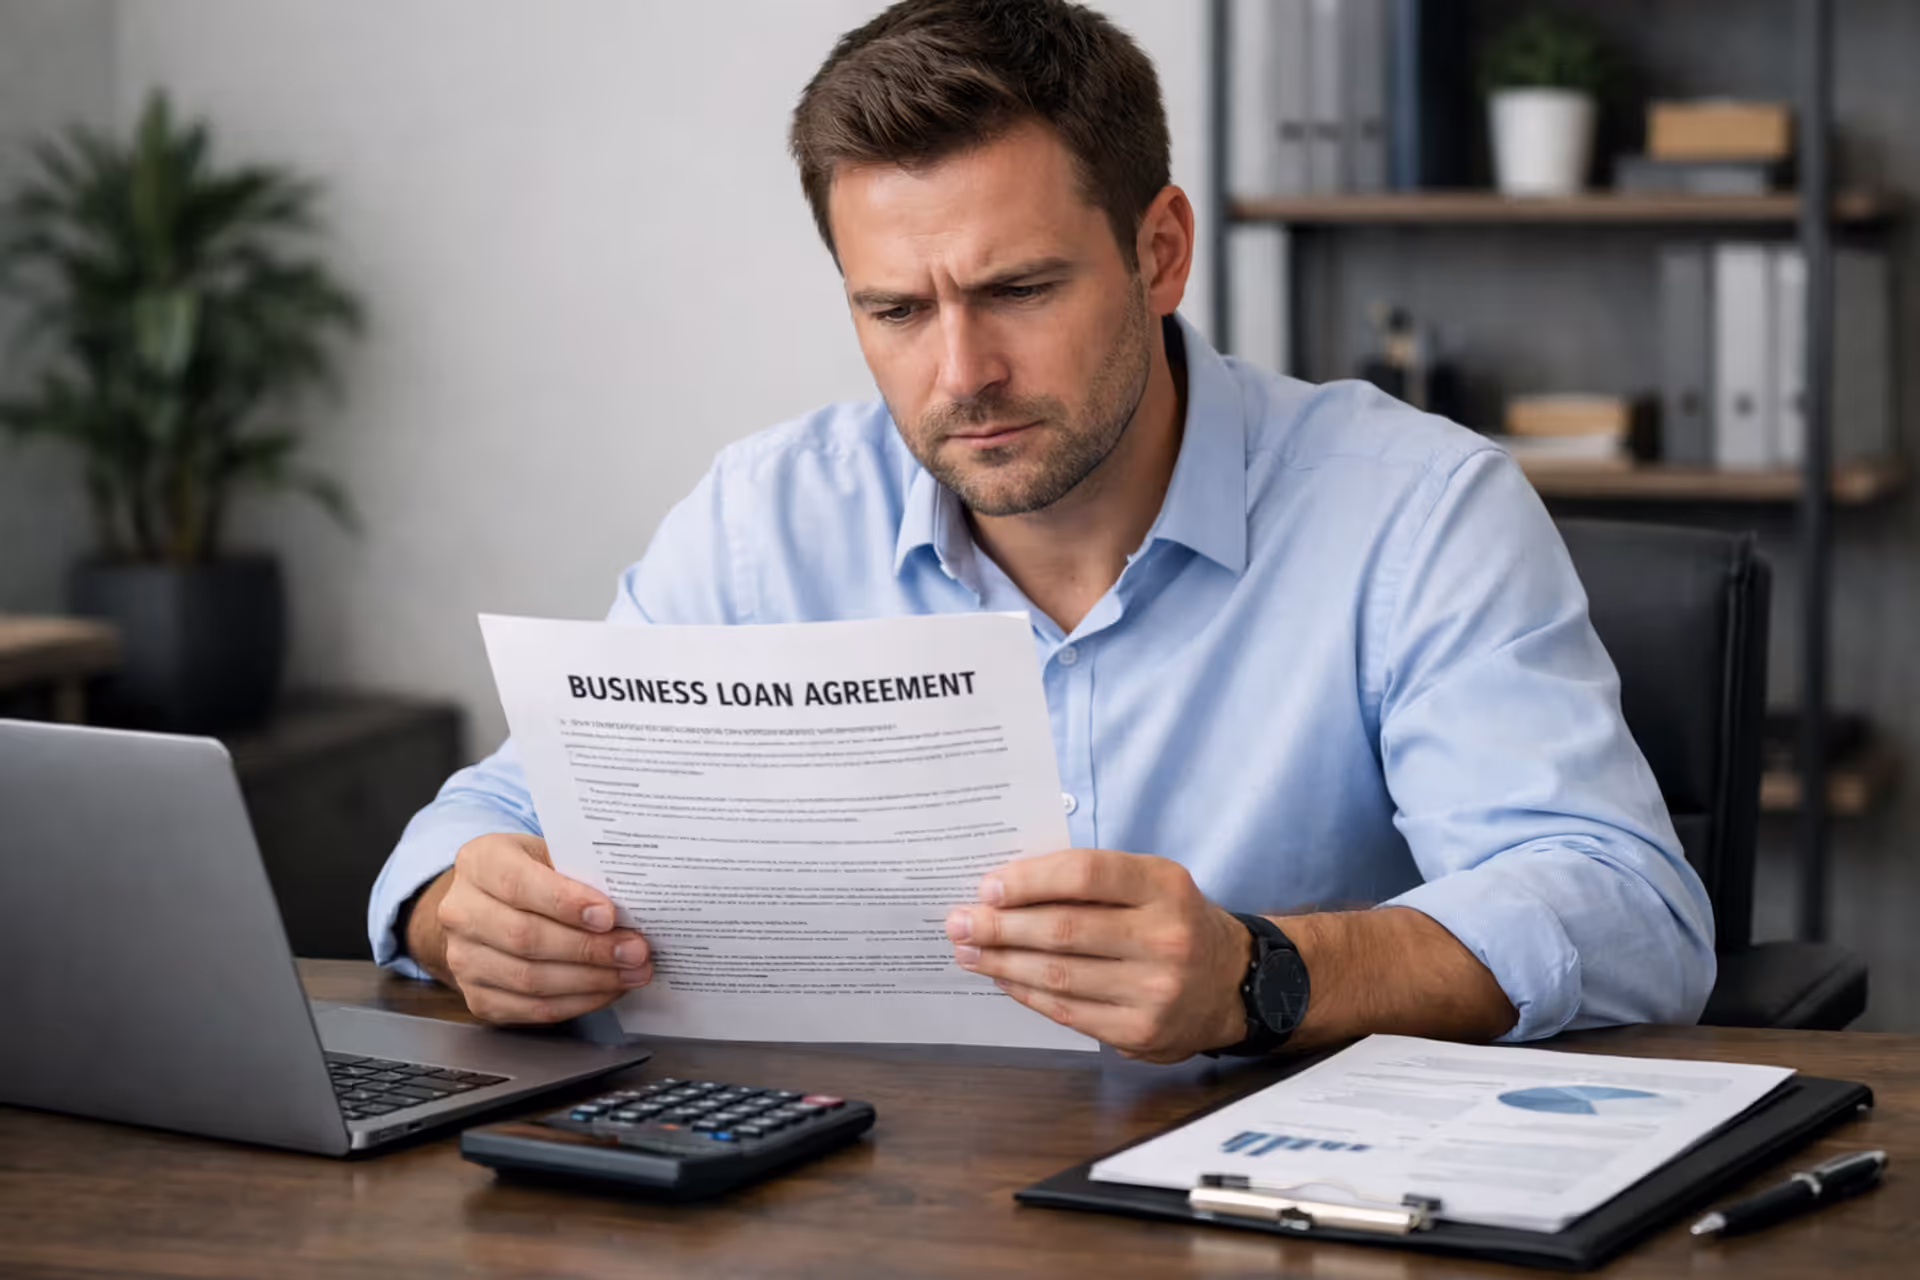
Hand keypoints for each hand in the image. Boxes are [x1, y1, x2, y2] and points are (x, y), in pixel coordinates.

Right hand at [411, 832, 652, 1023]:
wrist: (491, 905)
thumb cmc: (532, 873)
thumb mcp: (550, 853)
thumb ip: (580, 871)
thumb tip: (630, 902)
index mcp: (480, 862)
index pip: (518, 885)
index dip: (566, 902)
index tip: (608, 915)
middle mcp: (461, 911)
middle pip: (525, 938)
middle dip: (589, 948)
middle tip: (635, 950)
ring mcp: (463, 958)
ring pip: (530, 979)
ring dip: (590, 980)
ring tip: (632, 972)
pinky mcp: (476, 997)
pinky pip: (531, 1009)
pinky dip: (577, 1003)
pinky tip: (607, 990)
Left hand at [944, 849, 1250, 1062]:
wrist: (1232, 983)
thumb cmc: (1173, 921)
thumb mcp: (1151, 883)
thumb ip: (1091, 881)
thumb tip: (1006, 890)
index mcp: (1164, 886)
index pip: (1085, 874)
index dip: (1029, 880)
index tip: (987, 887)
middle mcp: (1165, 938)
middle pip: (1063, 929)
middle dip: (999, 926)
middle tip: (958, 922)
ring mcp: (1155, 990)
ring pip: (1058, 975)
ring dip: (1002, 963)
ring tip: (968, 951)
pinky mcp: (1140, 1032)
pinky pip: (1067, 1011)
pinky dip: (1026, 993)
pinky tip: (1003, 978)